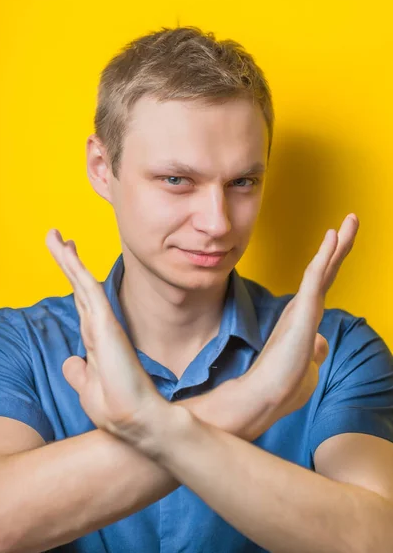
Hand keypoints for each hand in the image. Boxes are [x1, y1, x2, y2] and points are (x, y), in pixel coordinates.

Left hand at [45, 229, 165, 442]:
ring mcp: (103, 324)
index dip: (72, 280)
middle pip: (79, 286)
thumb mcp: (88, 388)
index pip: (80, 302)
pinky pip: (88, 290)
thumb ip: (79, 372)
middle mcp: (99, 327)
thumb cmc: (115, 407)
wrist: (135, 420)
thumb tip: (70, 362)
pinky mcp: (106, 325)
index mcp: (95, 339)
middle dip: (68, 260)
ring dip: (67, 258)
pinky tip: (68, 252)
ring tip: (55, 236)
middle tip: (59, 237)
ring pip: (81, 282)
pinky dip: (77, 269)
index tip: (67, 258)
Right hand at [234, 213, 358, 437]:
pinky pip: (315, 277)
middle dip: (340, 244)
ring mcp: (302, 308)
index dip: (333, 260)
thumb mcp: (308, 365)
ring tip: (350, 219)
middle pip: (325, 269)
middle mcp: (302, 308)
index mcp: (304, 318)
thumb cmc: (283, 385)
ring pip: (322, 267)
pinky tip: (333, 237)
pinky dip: (325, 255)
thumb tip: (321, 342)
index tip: (340, 240)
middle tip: (351, 219)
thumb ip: (315, 349)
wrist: (265, 396)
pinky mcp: (302, 311)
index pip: (323, 283)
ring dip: (338, 243)